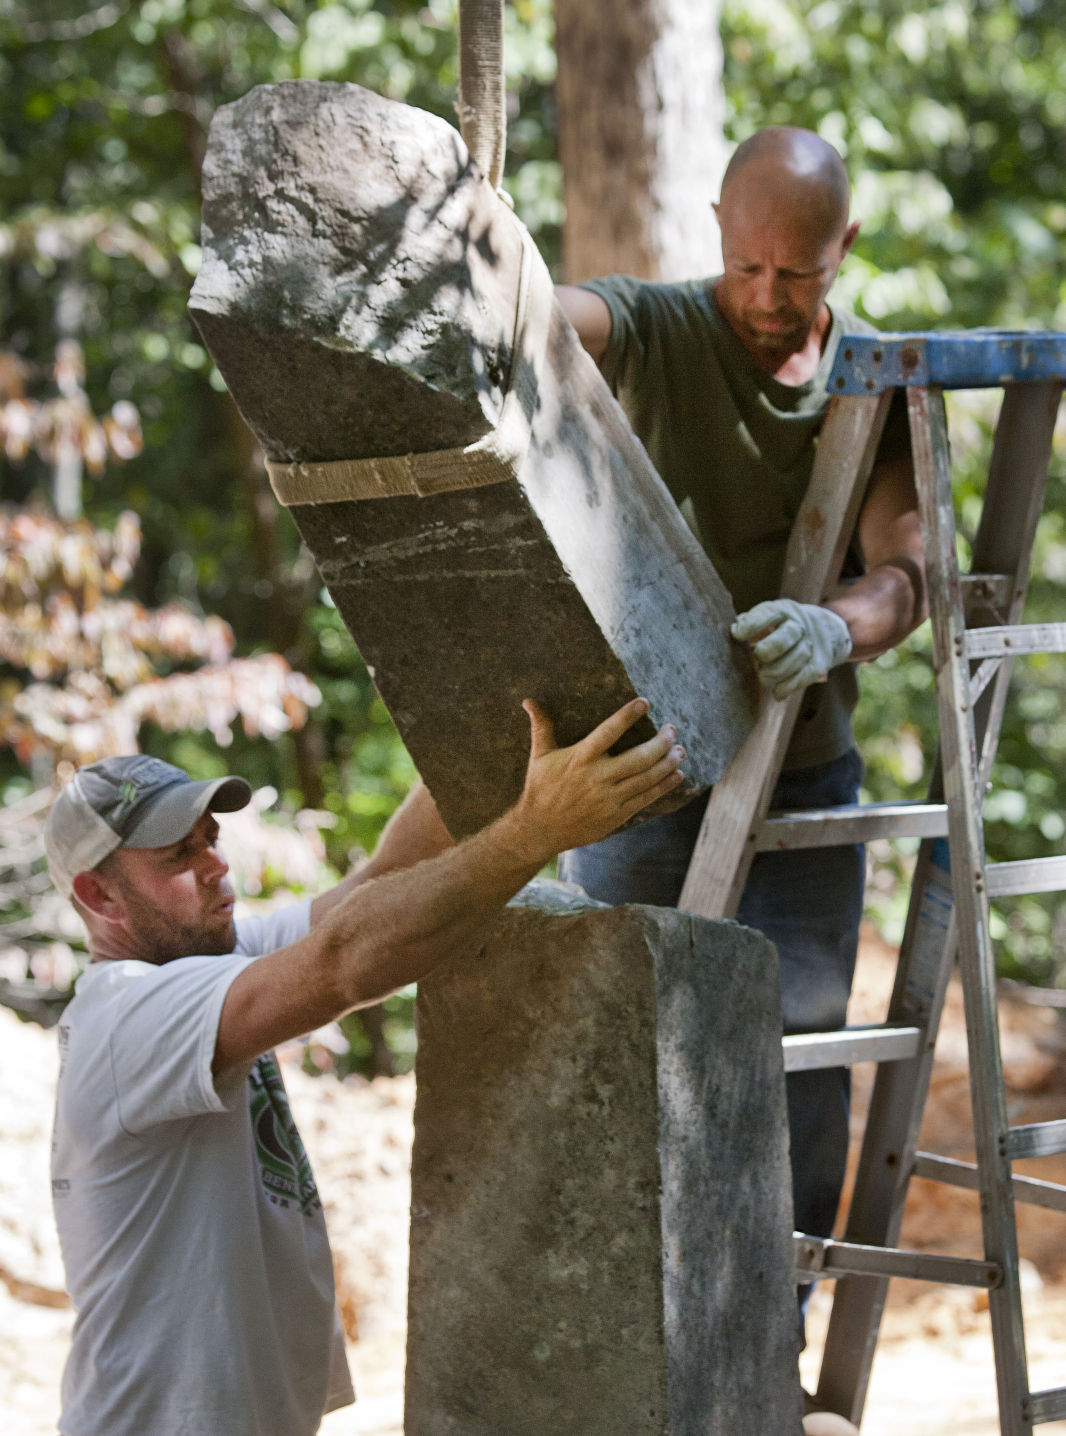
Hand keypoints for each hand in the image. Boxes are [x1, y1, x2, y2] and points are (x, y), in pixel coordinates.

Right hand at [508, 697, 684, 863]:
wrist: (540, 829)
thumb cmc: (540, 788)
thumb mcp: (539, 756)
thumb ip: (541, 727)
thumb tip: (528, 701)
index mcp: (580, 758)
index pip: (609, 731)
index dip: (627, 715)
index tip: (644, 702)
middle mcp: (598, 777)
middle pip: (638, 757)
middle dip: (661, 742)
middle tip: (672, 729)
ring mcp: (610, 797)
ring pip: (647, 777)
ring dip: (668, 762)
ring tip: (680, 750)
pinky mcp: (617, 814)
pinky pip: (647, 797)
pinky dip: (665, 785)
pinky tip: (677, 774)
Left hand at [731, 599, 851, 698]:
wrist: (826, 629)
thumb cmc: (782, 627)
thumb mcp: (769, 617)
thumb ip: (750, 624)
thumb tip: (734, 631)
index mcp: (782, 610)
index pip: (767, 613)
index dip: (751, 625)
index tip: (737, 634)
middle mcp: (799, 624)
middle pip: (785, 637)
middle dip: (768, 650)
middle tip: (757, 657)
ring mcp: (812, 644)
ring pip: (796, 658)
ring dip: (776, 672)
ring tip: (763, 677)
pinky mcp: (820, 663)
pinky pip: (806, 676)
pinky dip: (789, 686)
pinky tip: (777, 692)